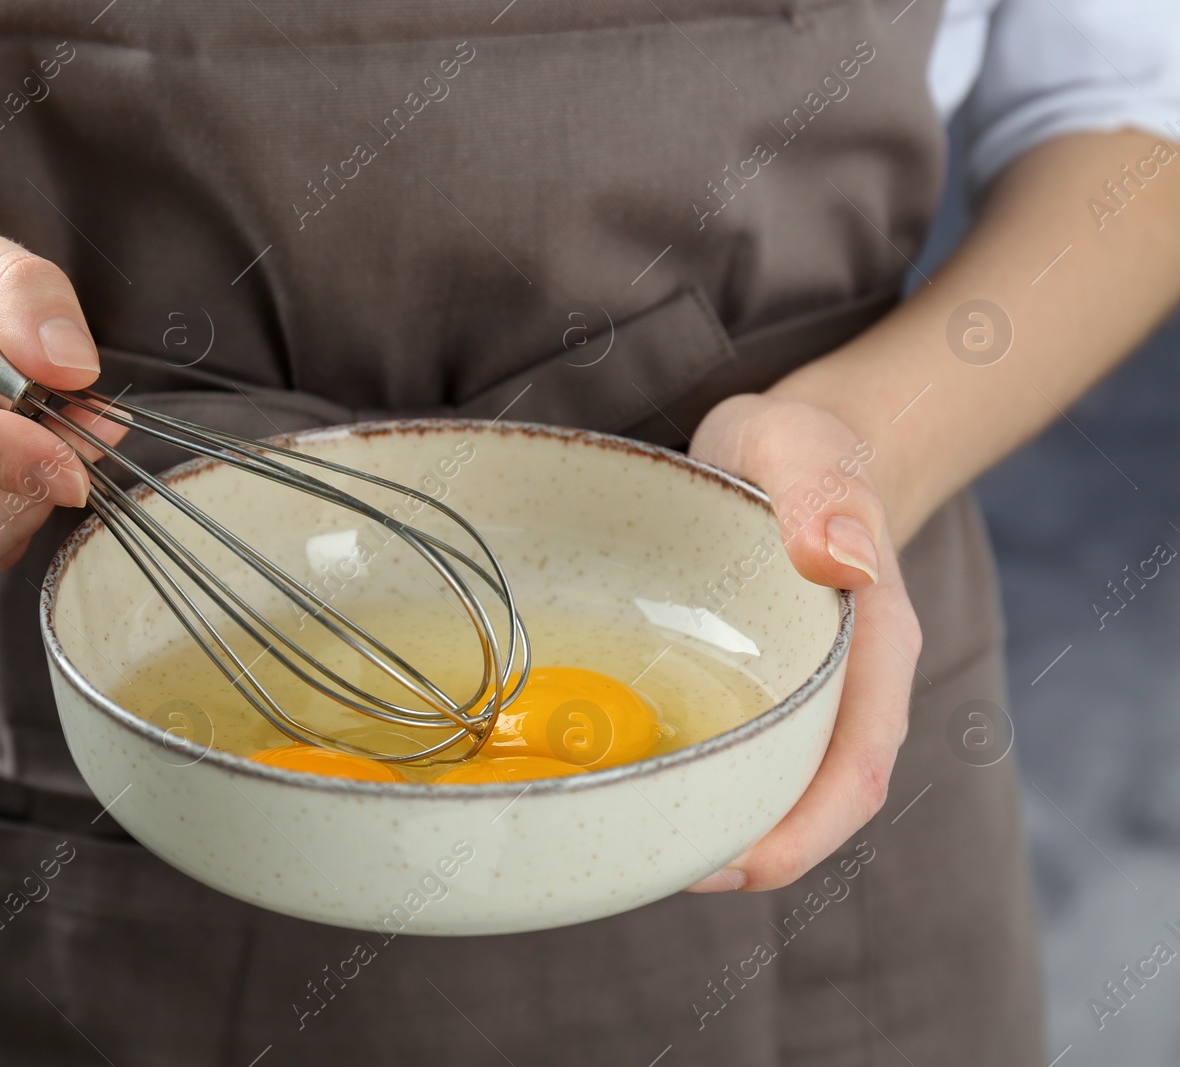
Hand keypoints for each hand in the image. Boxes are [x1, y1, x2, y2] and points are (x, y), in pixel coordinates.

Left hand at [683, 393, 921, 891]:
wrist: (792, 446)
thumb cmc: (803, 447)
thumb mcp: (806, 446)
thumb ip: (822, 492)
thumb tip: (837, 561)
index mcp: (875, 651)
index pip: (856, 771)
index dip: (801, 834)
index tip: (731, 868)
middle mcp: (846, 688)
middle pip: (812, 802)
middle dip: (747, 853)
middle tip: (656, 867)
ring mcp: (804, 693)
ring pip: (771, 785)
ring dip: (718, 823)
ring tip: (636, 840)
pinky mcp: (759, 686)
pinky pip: (738, 749)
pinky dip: (699, 778)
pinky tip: (638, 780)